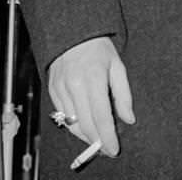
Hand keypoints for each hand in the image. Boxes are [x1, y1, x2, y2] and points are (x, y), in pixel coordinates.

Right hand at [47, 36, 134, 156]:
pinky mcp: (52, 90)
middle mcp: (74, 86)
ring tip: (97, 140)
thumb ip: (123, 95)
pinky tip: (84, 127)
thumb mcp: (117, 66)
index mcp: (94, 78)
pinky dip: (74, 125)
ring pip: (72, 124)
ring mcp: (61, 88)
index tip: (114, 149)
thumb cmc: (98, 48)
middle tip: (107, 149)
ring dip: (85, 137)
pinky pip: (62, 116)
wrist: (72, 32)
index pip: (101, 117)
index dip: (108, 137)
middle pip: (85, 125)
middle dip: (97, 142)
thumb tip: (129, 119)